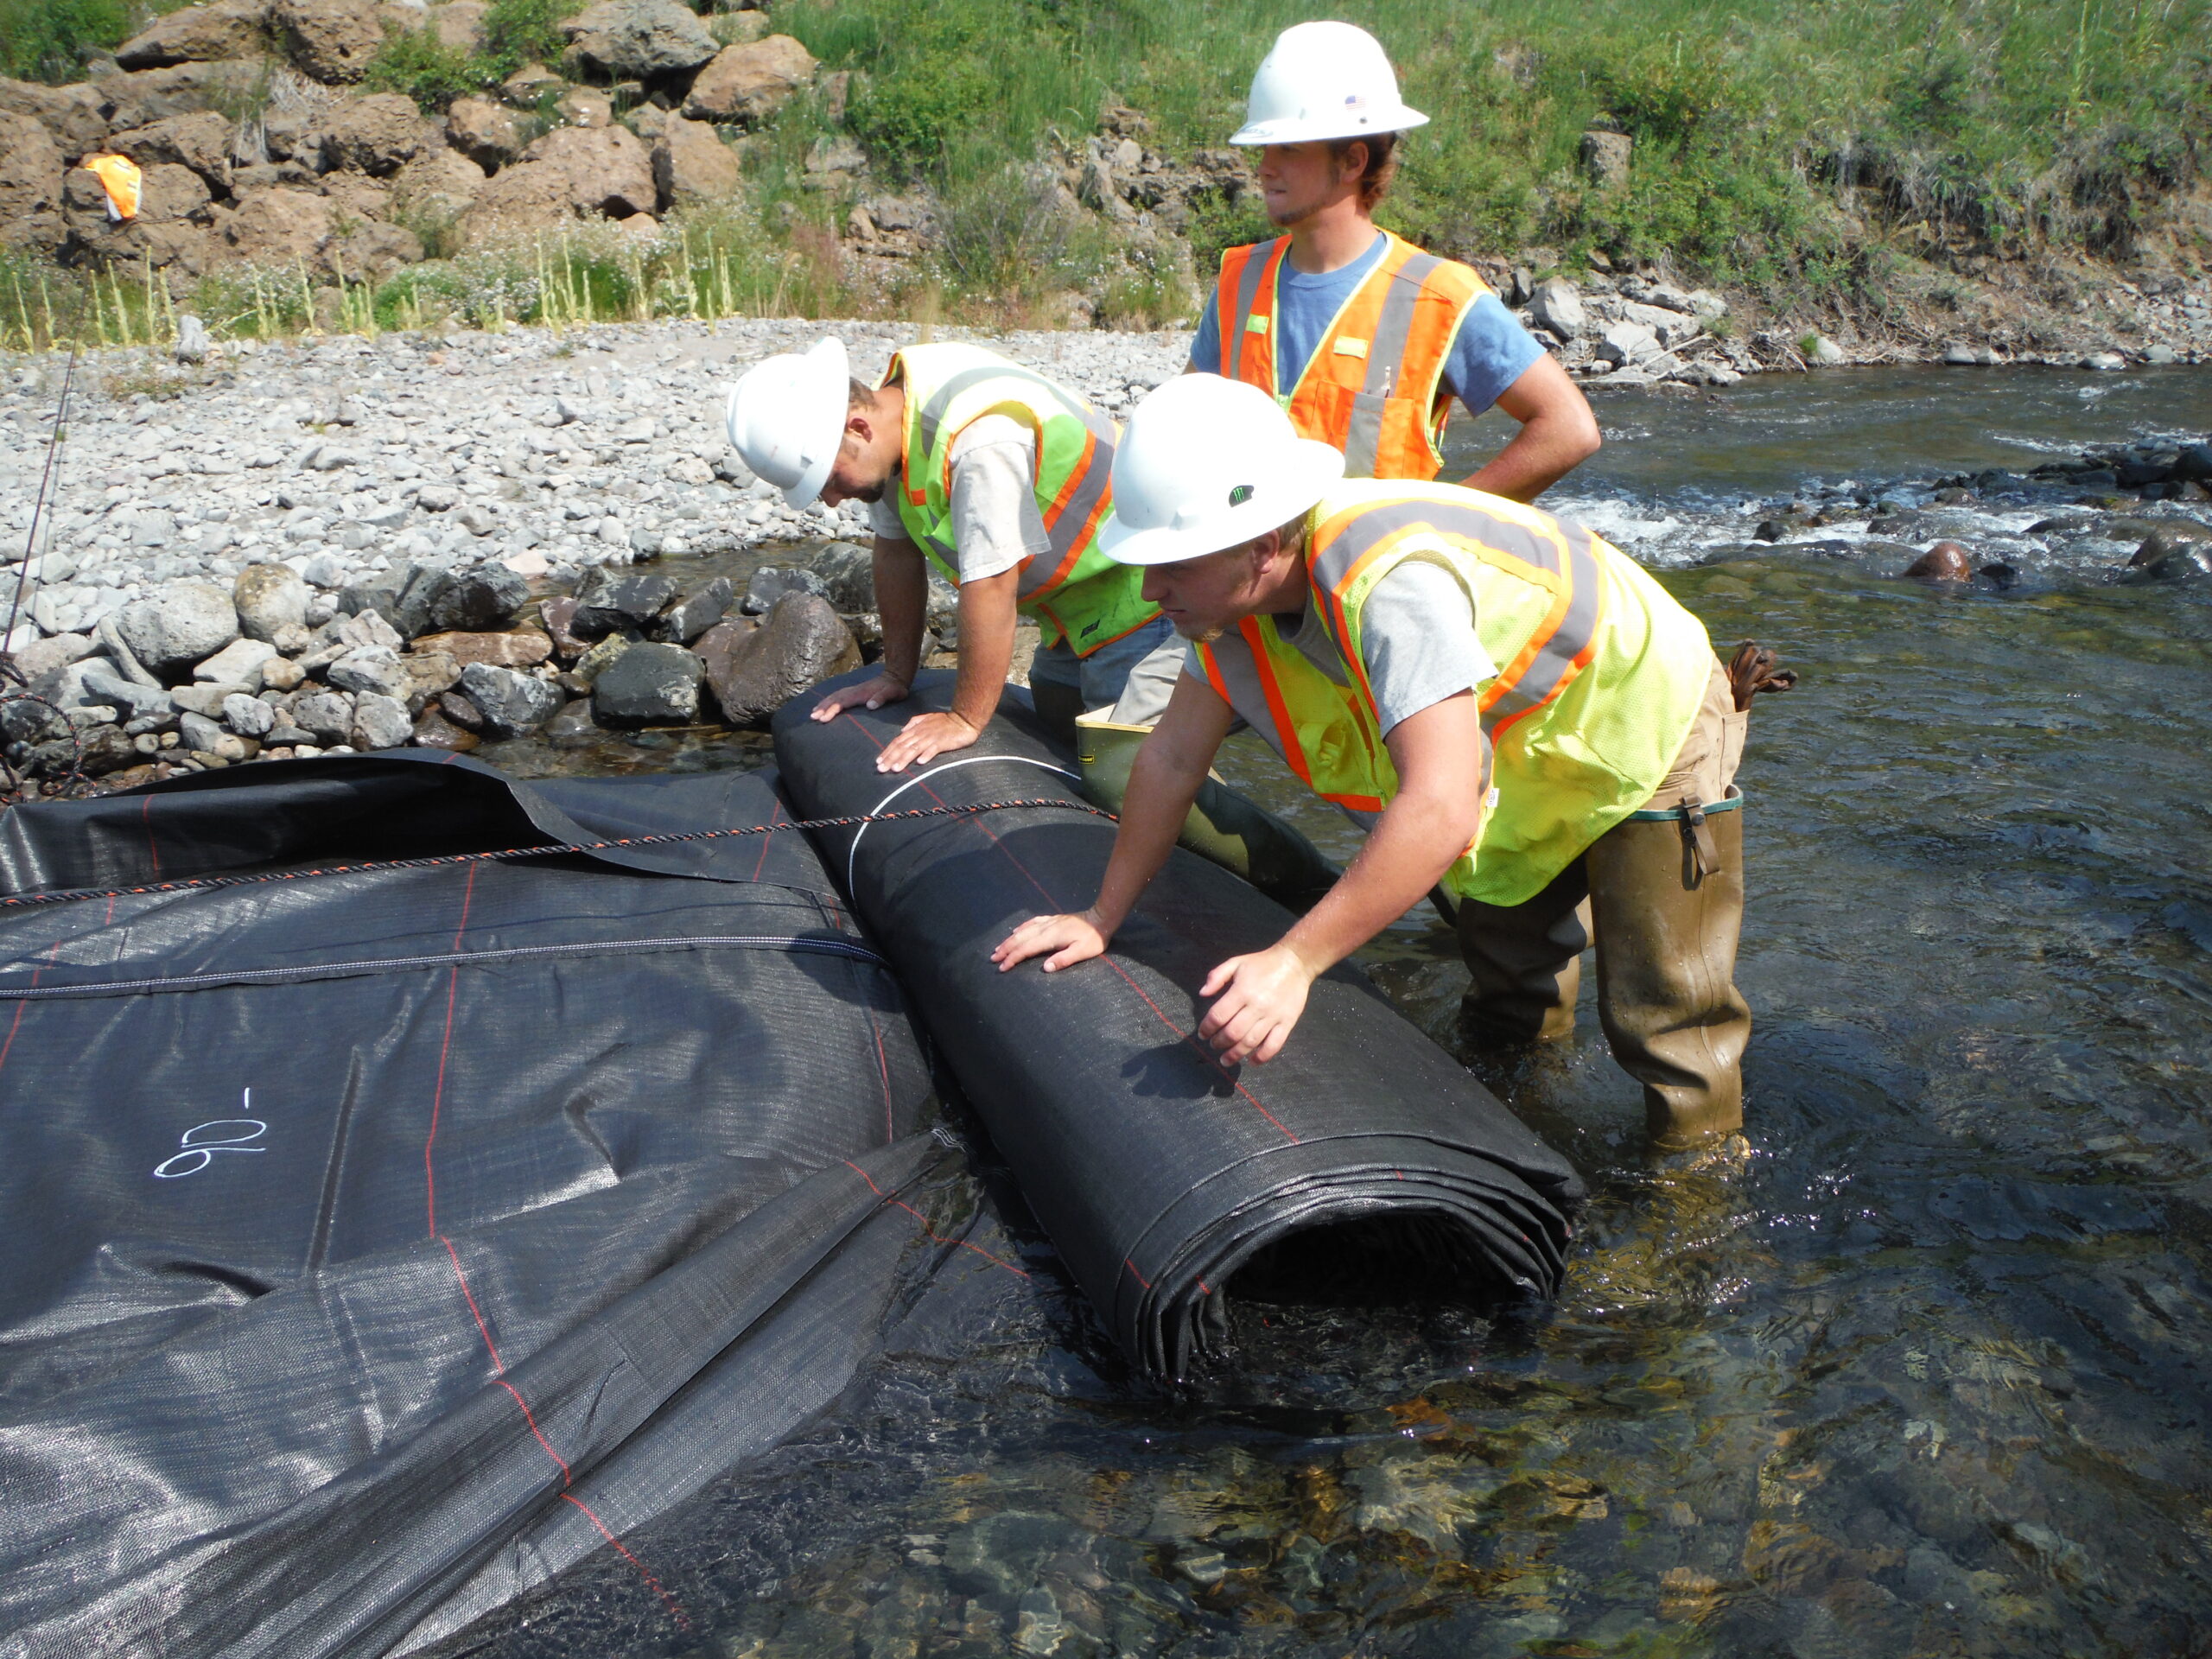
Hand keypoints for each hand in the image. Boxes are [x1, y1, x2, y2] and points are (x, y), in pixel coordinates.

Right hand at [811, 673, 909, 721]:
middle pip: (834, 698)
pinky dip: (828, 701)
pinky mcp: (853, 692)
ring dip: (823, 704)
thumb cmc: (894, 688)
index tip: (824, 718)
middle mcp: (854, 691)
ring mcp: (853, 690)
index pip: (843, 702)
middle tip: (813, 717)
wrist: (894, 677)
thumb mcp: (893, 693)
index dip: (832, 709)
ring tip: (813, 713)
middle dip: (823, 707)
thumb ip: (881, 698)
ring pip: (834, 696)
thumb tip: (870, 705)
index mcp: (860, 693)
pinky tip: (823, 706)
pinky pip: (837, 696)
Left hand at [875, 709, 977, 772]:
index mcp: (916, 729)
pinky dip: (926, 755)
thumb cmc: (946, 721)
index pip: (898, 741)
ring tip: (895, 769)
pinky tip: (920, 763)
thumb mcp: (927, 718)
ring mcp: (931, 737)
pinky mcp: (943, 742)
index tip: (878, 761)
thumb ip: (914, 723)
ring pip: (914, 749)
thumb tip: (902, 731)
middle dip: (890, 758)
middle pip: (902, 746)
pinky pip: (933, 749)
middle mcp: (921, 733)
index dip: (888, 751)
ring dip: (904, 759)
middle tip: (881, 769)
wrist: (964, 719)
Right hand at [992, 908, 1109, 973]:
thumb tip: (1045, 968)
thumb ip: (1064, 959)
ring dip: (1009, 939)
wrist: (1101, 918)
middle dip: (1005, 949)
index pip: (1026, 949)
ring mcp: (1048, 922)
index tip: (1002, 967)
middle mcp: (1045, 928)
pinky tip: (1016, 930)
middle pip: (1020, 939)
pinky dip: (1021, 927)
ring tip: (998, 947)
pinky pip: (1032, 922)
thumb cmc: (1094, 938)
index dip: (1012, 958)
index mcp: (1050, 938)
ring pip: (1023, 930)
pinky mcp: (1053, 920)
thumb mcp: (1082, 952)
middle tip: (993, 959)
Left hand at [1196, 944, 1313, 1064]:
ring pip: (1251, 1042)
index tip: (1203, 1034)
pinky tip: (1252, 1061)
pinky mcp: (1287, 1023)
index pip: (1218, 1016)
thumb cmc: (1262, 963)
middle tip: (1214, 1046)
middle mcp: (1256, 1006)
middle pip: (1232, 1032)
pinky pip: (1274, 1045)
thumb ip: (1216, 976)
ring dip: (1235, 1054)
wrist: (1294, 963)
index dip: (1207, 1028)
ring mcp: (1273, 1016)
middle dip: (1219, 1043)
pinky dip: (1262, 1057)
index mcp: (1241, 991)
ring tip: (1226, 1059)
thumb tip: (1202, 994)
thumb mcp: (1236, 963)